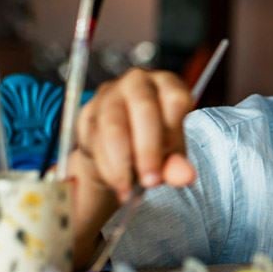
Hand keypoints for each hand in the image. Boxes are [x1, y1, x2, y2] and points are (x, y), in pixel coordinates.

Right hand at [74, 68, 196, 201]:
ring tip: (129, 189)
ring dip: (121, 161)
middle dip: (147, 150)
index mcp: (168, 84)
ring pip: (113, 125)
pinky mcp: (87, 112)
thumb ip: (177, 162)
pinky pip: (92, 138)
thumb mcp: (171, 150)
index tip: (172, 165)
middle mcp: (138, 82)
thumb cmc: (154, 140)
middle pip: (143, 109)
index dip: (174, 134)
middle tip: (151, 181)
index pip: (175, 100)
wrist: (119, 145)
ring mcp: (109, 94)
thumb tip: (185, 176)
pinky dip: (104, 164)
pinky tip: (115, 181)